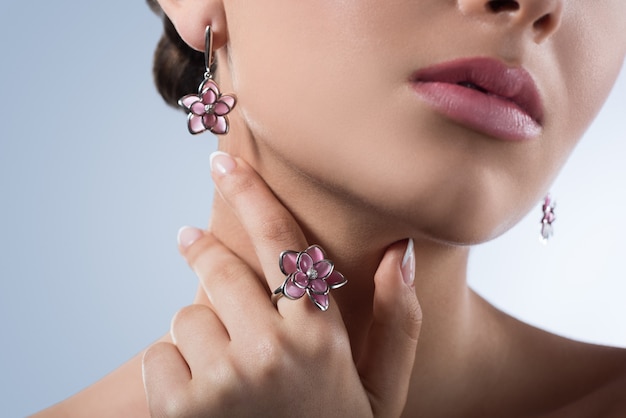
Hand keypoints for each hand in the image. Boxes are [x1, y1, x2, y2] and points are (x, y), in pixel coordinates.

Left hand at [142, 152, 421, 417]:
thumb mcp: (381, 391)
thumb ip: (399, 322)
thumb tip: (402, 253)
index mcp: (322, 338)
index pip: (283, 244)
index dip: (253, 194)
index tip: (225, 163)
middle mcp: (272, 351)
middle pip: (220, 269)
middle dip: (203, 253)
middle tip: (190, 240)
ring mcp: (223, 381)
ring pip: (187, 315)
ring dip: (200, 333)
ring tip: (225, 367)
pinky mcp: (180, 409)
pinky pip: (159, 354)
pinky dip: (173, 369)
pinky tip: (202, 397)